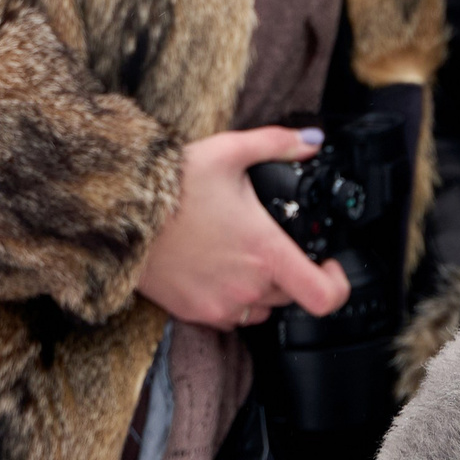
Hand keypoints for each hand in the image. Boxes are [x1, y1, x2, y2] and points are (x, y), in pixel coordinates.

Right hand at [136, 126, 350, 327]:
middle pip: (292, 296)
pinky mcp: (194, 312)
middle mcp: (247, 286)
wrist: (121, 213)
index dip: (338, 284)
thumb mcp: (230, 151)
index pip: (323, 296)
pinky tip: (218, 269)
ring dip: (262, 288)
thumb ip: (278, 144)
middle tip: (272, 243)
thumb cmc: (173, 185)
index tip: (330, 266)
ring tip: (243, 255)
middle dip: (291, 272)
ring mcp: (219, 304)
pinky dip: (233, 300)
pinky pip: (229, 318)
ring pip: (261, 309)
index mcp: (265, 251)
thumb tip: (312, 141)